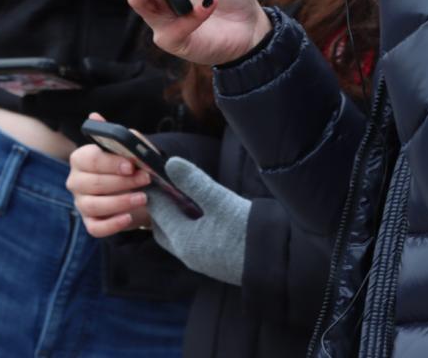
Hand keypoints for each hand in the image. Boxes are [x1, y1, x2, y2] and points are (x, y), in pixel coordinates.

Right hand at [68, 113, 151, 236]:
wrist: (142, 189)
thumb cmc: (132, 166)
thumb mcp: (132, 149)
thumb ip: (118, 136)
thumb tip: (95, 116)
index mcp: (82, 158)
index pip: (89, 159)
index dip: (111, 163)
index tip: (132, 165)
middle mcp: (76, 181)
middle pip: (93, 183)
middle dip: (122, 182)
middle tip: (145, 179)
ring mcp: (81, 203)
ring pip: (94, 205)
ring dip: (121, 202)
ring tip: (143, 198)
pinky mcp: (90, 222)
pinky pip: (96, 228)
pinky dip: (112, 224)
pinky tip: (129, 217)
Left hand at [147, 157, 250, 285]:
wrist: (275, 263)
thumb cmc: (246, 231)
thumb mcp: (220, 201)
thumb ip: (194, 182)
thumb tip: (171, 163)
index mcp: (183, 240)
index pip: (158, 211)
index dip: (154, 190)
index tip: (152, 174)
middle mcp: (187, 254)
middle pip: (163, 229)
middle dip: (161, 208)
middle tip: (166, 186)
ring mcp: (201, 262)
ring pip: (178, 237)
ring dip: (177, 218)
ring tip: (185, 197)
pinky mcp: (215, 263)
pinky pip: (193, 243)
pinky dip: (191, 227)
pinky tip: (204, 215)